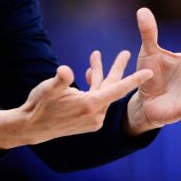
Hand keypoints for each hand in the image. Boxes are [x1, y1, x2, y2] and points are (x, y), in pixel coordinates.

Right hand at [0, 53, 152, 149]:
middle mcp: (95, 115)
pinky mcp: (87, 123)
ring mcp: (92, 120)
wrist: (30, 127)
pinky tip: (87, 75)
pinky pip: (96, 101)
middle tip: (126, 53)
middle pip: (111, 89)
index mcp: (90, 105)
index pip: (117, 90)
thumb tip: (66, 71)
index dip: (134, 80)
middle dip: (116, 70)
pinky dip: (94, 88)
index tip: (149, 72)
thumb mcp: (48, 89)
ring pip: (101, 93)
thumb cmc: (39, 105)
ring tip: (95, 56)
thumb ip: (60, 79)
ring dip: (99, 76)